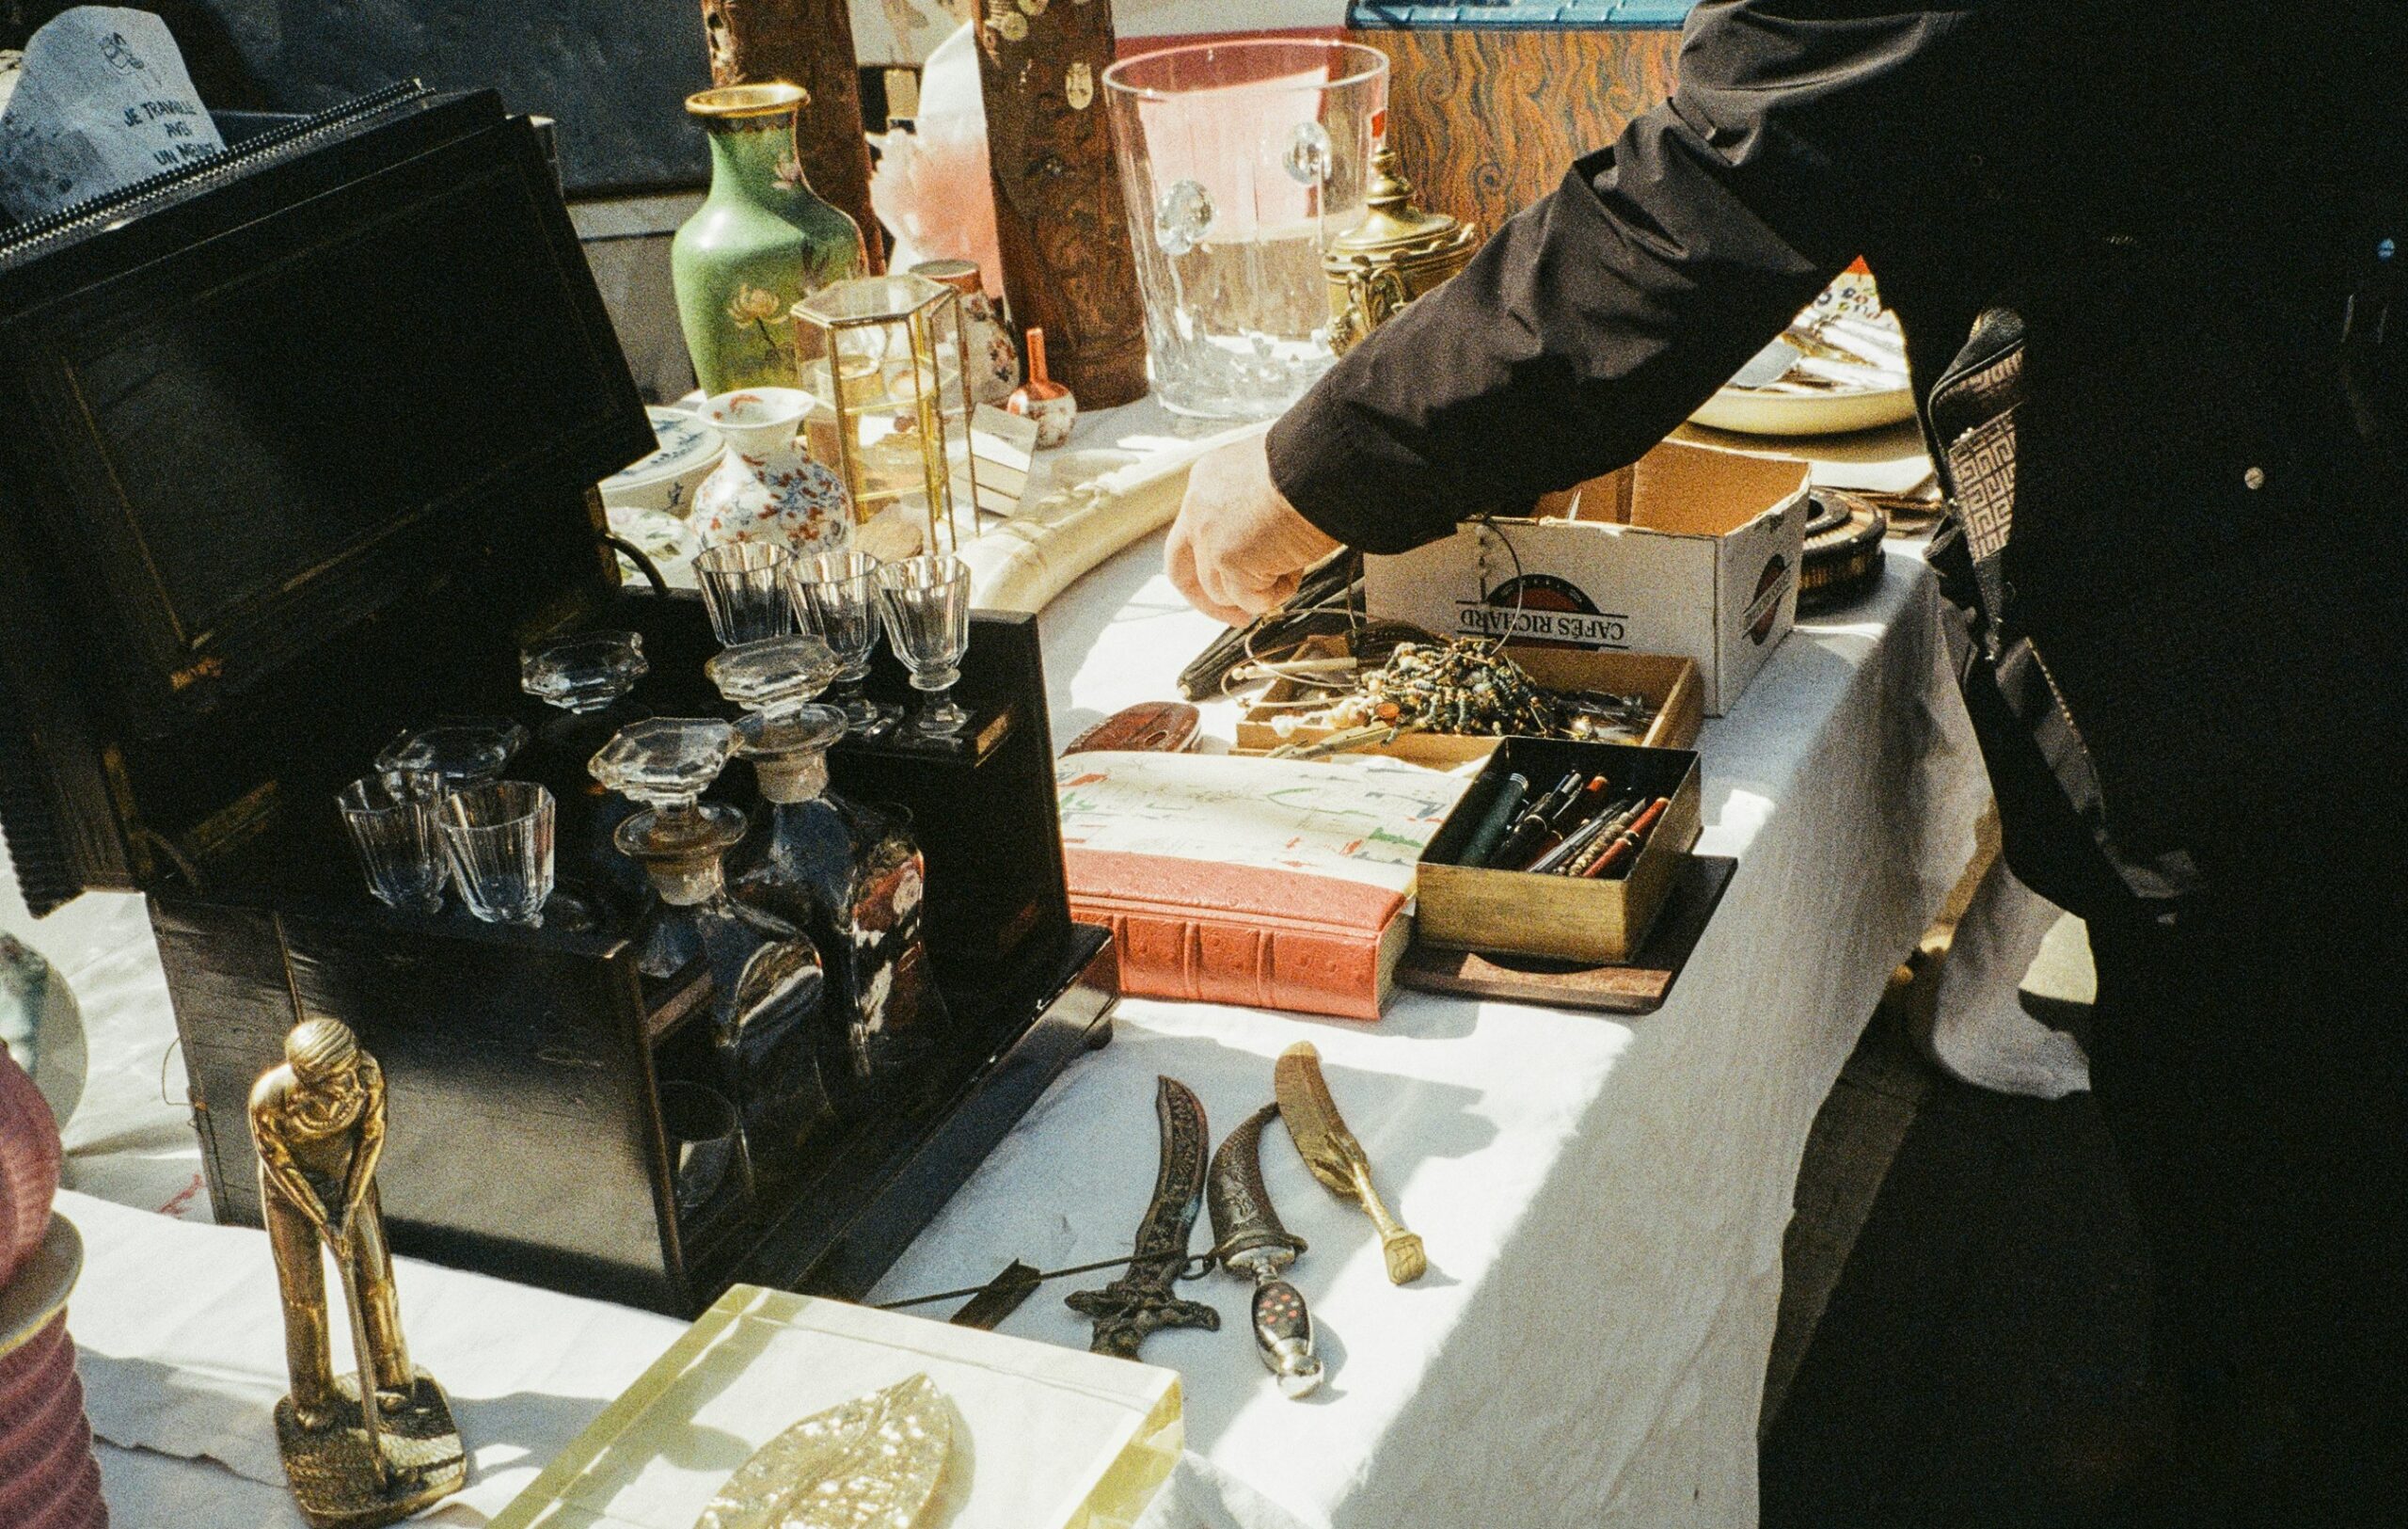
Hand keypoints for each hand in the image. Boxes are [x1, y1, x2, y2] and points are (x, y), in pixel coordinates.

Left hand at [1166, 434, 1340, 626]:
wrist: (1324, 465)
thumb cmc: (1314, 465)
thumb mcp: (1272, 479)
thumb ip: (1253, 509)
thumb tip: (1266, 543)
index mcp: (1208, 480)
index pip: (1192, 532)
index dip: (1210, 562)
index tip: (1232, 578)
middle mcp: (1199, 507)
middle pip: (1182, 569)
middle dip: (1206, 601)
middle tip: (1237, 617)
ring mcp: (1209, 536)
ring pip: (1222, 590)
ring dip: (1262, 587)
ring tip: (1295, 561)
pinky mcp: (1228, 561)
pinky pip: (1251, 599)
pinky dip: (1277, 593)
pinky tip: (1297, 567)